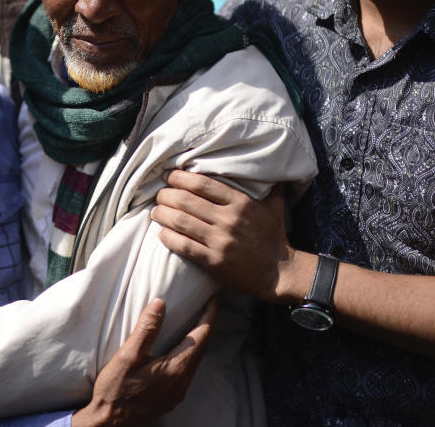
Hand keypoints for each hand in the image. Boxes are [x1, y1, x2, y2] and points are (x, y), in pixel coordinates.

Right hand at [71, 297, 217, 426]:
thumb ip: (146, 330)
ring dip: (197, 341)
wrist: (109, 423)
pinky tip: (179, 350)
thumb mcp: (127, 356)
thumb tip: (161, 303)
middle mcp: (182, 381)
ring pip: (195, 360)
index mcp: (175, 368)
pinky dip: (189, 355)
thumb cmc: (115, 390)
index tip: (214, 299)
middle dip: (206, 326)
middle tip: (207, 307)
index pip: (201, 336)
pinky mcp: (171, 398)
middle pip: (202, 348)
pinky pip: (187, 371)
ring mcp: (178, 392)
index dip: (209, 316)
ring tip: (195, 324)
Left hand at [151, 170, 306, 302]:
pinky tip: (161, 233)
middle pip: (186, 200)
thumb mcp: (275, 206)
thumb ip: (270, 185)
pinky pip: (184, 246)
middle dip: (166, 194)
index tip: (169, 175)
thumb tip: (272, 162)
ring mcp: (220, 242)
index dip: (180, 177)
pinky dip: (168, 238)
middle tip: (159, 194)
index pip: (202, 184)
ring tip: (155, 211)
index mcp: (241, 203)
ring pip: (181, 222)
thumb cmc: (274, 237)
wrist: (279, 273)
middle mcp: (229, 220)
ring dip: (163, 214)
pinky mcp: (214, 262)